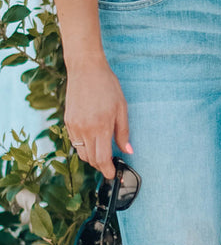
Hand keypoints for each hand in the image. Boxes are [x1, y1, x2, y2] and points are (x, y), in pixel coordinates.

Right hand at [65, 57, 131, 178]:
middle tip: (110, 164)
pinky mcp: (68, 121)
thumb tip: (128, 151)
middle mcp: (85, 129)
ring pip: (82, 153)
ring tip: (102, 151)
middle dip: (101, 165)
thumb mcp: (122, 107)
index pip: (102, 159)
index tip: (113, 175)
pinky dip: (84, 145)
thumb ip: (123, 131)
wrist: (86, 69)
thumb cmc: (107, 86)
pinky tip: (92, 138)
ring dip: (92, 157)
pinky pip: (75, 142)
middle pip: (91, 159)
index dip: (108, 170)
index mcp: (101, 126)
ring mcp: (74, 126)